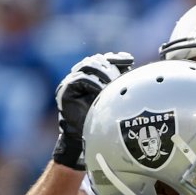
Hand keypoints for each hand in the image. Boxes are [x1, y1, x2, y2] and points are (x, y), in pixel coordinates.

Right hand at [53, 51, 133, 168]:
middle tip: (119, 79)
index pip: (104, 58)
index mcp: (92, 74)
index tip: (130, 60)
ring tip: (112, 85)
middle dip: (110, 67)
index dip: (116, 58)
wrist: (90, 136)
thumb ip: (120, 77)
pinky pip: (81, 79)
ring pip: (89, 66)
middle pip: (96, 60)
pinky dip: (94, 83)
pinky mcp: (65, 88)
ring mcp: (71, 80)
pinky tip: (102, 91)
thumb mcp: (116, 93)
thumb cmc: (104, 117)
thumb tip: (128, 59)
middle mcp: (80, 74)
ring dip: (103, 74)